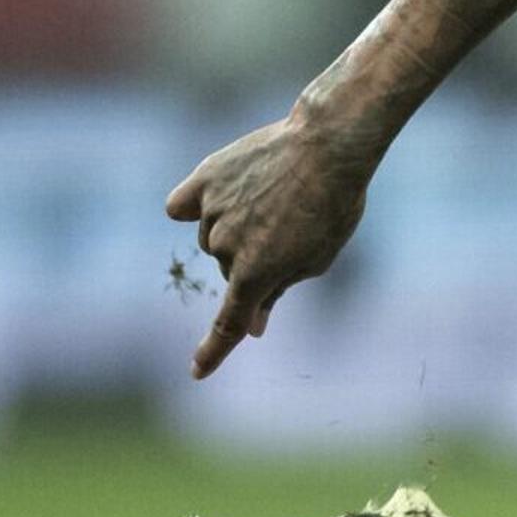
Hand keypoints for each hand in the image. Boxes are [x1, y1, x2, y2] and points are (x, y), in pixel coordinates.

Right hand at [168, 111, 377, 376]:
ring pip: (210, 235)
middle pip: (228, 267)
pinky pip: (183, 204)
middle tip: (289, 228)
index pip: (228, 324)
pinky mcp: (204, 178)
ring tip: (273, 198)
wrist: (328, 145)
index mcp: (256, 274)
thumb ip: (278, 291)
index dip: (213, 351)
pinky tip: (217, 193)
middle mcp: (225, 246)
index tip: (197, 371)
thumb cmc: (333, 207)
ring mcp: (211, 211)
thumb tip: (252, 327)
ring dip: (233, 228)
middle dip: (251, 258)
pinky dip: (195, 204)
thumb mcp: (316, 260)